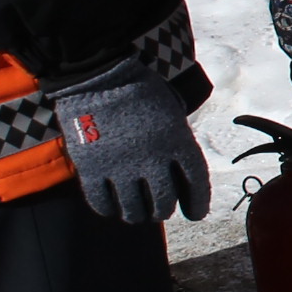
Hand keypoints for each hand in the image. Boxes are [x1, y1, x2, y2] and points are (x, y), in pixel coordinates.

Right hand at [55, 51, 213, 224]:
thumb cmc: (140, 90)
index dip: (198, 204)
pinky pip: (102, 203)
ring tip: (136, 213)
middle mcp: (153, 161)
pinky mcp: (92, 169)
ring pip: (133, 210)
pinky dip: (108, 209)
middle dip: (163, 210)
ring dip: (137, 215)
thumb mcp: (173, 112)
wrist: (100, 76)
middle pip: (163, 202)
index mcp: (179, 143)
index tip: (195, 214)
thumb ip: (177, 140)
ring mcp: (121, 167)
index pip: (197, 184)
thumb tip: (178, 168)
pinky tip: (111, 206)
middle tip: (159, 210)